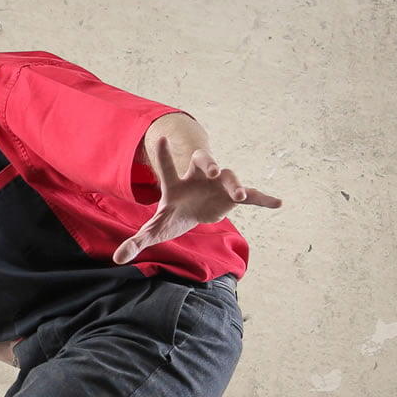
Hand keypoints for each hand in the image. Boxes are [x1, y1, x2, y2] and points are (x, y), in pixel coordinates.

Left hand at [112, 136, 281, 263]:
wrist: (190, 211)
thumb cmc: (171, 215)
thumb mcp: (155, 230)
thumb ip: (137, 242)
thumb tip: (117, 258)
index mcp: (176, 183)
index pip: (166, 167)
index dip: (162, 154)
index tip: (158, 138)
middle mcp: (198, 177)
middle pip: (202, 161)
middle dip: (206, 163)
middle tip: (210, 168)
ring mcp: (216, 185)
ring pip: (228, 176)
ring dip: (233, 183)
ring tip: (238, 195)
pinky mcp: (231, 197)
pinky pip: (250, 195)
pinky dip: (263, 199)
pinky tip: (279, 203)